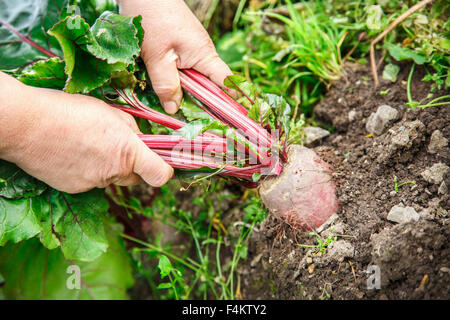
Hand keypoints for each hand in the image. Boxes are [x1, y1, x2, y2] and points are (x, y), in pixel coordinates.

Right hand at [0, 72, 172, 192]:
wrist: (27, 125)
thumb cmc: (69, 111)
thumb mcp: (110, 111)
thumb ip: (131, 129)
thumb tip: (140, 139)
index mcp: (128, 151)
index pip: (161, 175)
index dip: (165, 171)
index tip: (163, 165)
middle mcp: (114, 172)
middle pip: (134, 177)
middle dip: (132, 166)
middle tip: (116, 146)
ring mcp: (94, 183)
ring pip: (111, 179)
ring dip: (107, 167)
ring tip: (87, 145)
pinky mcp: (75, 189)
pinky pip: (91, 182)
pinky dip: (87, 172)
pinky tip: (73, 154)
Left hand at [120, 0, 231, 113]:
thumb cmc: (153, 18)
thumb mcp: (156, 57)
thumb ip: (165, 84)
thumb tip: (173, 109)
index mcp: (204, 56)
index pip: (226, 82)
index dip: (231, 100)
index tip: (232, 119)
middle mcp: (203, 54)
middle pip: (208, 85)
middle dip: (202, 103)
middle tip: (194, 124)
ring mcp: (192, 50)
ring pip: (193, 78)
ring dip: (185, 92)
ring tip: (178, 110)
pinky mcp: (181, 47)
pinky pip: (183, 69)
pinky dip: (176, 80)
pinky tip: (164, 88)